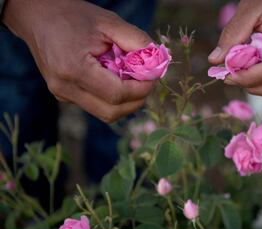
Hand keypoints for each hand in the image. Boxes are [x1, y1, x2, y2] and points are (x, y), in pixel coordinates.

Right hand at [3, 0, 153, 122]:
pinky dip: (112, 98)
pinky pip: (96, 105)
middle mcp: (65, 88)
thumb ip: (136, 41)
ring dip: (125, 101)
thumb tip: (157, 63)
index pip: (117, 95)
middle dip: (136, 100)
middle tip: (146, 81)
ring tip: (131, 79)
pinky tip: (115, 79)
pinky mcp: (64, 96)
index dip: (141, 89)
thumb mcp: (109, 22)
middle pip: (112, 112)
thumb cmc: (73, 16)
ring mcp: (63, 95)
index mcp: (74, 69)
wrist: (38, 17)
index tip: (153, 76)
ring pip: (105, 113)